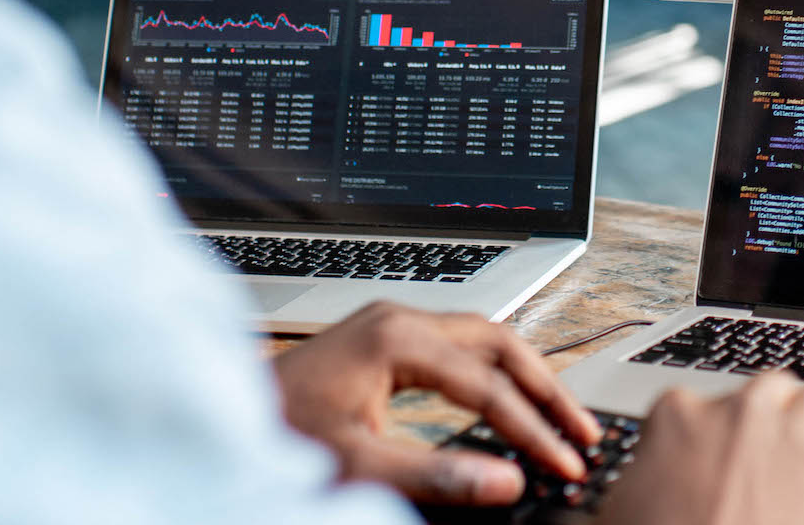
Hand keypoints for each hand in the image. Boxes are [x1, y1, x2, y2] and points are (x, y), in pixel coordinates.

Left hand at [272, 301, 600, 504]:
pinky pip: (457, 346)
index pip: (489, 386)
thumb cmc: (275, 433)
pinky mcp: (381, 340)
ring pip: (482, 339)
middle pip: (500, 343)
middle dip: (547, 389)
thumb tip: (506, 483)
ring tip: (560, 417)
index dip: (534, 430)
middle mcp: (399, 319)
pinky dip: (493, 373)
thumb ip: (436, 474)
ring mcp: (389, 324)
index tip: (565, 464)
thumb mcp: (358, 464)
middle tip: (583, 432)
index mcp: (397, 339)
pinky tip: (506, 398)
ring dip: (525, 376)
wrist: (219, 416)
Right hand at [595, 371, 803, 524]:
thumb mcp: (617, 513)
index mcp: (678, 417)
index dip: (704, 436)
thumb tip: (632, 494)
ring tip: (803, 462)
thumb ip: (635, 485)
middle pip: (770, 388)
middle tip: (761, 457)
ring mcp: (791, 442)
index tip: (706, 463)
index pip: (695, 401)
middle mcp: (740, 416)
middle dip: (770, 418)